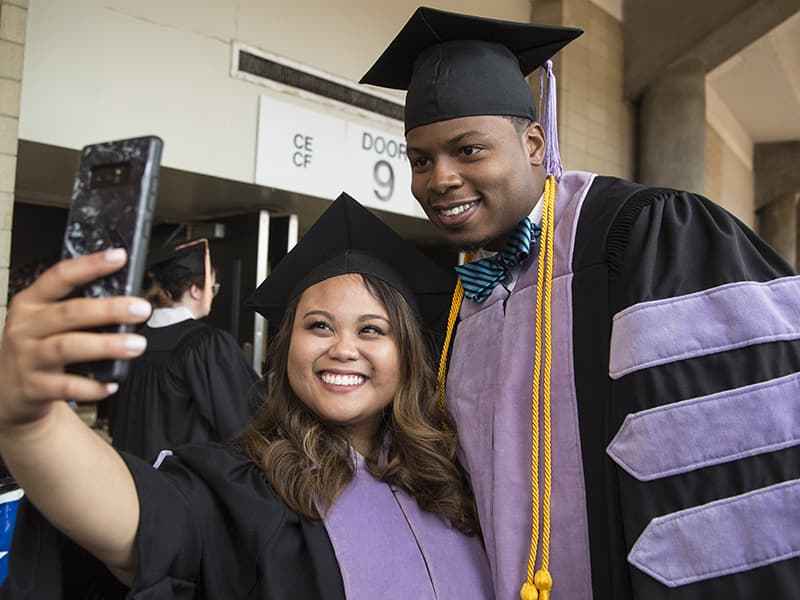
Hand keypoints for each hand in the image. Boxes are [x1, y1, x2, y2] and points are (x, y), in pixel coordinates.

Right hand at [0, 249, 151, 428]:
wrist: (7, 390)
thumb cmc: (35, 346)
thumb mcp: (44, 320)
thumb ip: (75, 307)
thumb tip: (125, 300)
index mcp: (31, 303)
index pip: (60, 276)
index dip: (90, 265)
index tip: (119, 257)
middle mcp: (26, 327)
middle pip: (70, 313)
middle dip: (110, 309)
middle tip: (141, 309)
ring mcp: (28, 357)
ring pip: (68, 347)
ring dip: (106, 345)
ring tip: (136, 344)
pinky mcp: (34, 387)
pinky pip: (66, 387)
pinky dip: (91, 386)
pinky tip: (111, 383)